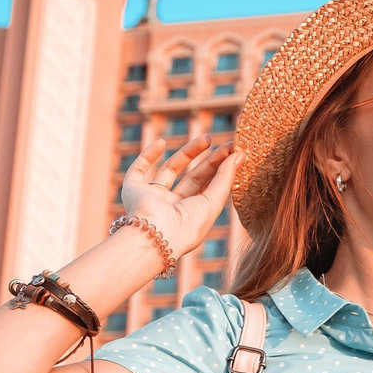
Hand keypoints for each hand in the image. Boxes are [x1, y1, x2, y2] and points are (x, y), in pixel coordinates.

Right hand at [120, 134, 242, 259]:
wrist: (156, 234)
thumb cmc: (188, 225)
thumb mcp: (213, 201)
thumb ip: (225, 177)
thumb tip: (240, 155)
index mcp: (192, 215)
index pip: (208, 188)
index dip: (220, 170)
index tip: (234, 153)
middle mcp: (172, 207)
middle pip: (193, 178)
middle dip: (209, 161)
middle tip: (225, 144)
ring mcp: (152, 198)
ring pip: (170, 170)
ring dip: (187, 153)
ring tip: (207, 138)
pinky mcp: (132, 190)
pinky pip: (139, 169)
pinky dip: (148, 155)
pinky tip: (162, 142)